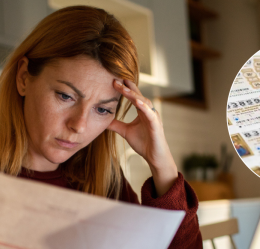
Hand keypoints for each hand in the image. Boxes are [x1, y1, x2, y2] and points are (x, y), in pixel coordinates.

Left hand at [107, 79, 177, 196]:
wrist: (154, 156)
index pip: (133, 96)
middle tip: (116, 80)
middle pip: (137, 95)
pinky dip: (144, 107)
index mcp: (142, 111)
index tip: (114, 80)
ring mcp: (153, 116)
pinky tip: (137, 102)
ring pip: (143, 101)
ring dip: (134, 94)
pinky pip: (150, 113)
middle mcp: (148, 111)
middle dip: (127, 87)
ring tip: (124, 88)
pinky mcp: (156, 124)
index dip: (125, 88)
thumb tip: (103, 120)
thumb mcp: (125, 131)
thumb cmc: (143, 143)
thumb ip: (115, 124)